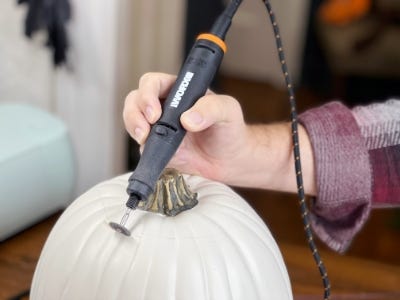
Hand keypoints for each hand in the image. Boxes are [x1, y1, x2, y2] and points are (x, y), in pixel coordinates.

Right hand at [123, 72, 249, 184]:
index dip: (148, 94)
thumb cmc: (230, 129)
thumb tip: (188, 119)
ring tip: (145, 139)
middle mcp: (164, 106)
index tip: (156, 112)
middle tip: (147, 128)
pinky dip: (144, 149)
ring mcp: (159, 127)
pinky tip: (157, 154)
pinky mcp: (158, 147)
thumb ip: (212, 108)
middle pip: (136, 99)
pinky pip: (142, 146)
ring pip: (133, 120)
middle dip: (135, 112)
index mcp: (178, 91)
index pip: (153, 83)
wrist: (230, 160)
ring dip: (134, 128)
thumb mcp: (228, 111)